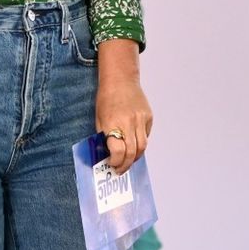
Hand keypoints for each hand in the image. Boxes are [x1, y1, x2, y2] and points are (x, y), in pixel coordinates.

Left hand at [96, 39, 152, 174]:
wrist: (120, 80)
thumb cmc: (106, 99)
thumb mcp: (99, 119)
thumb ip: (105, 137)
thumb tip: (110, 155)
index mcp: (113, 123)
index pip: (118, 151)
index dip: (116, 161)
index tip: (112, 164)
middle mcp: (129, 122)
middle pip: (132, 152)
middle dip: (126, 164)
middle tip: (120, 169)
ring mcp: (141, 119)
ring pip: (142, 147)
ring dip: (135, 157)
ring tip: (128, 160)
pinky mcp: (149, 116)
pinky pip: (146, 135)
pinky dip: (140, 142)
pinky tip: (133, 141)